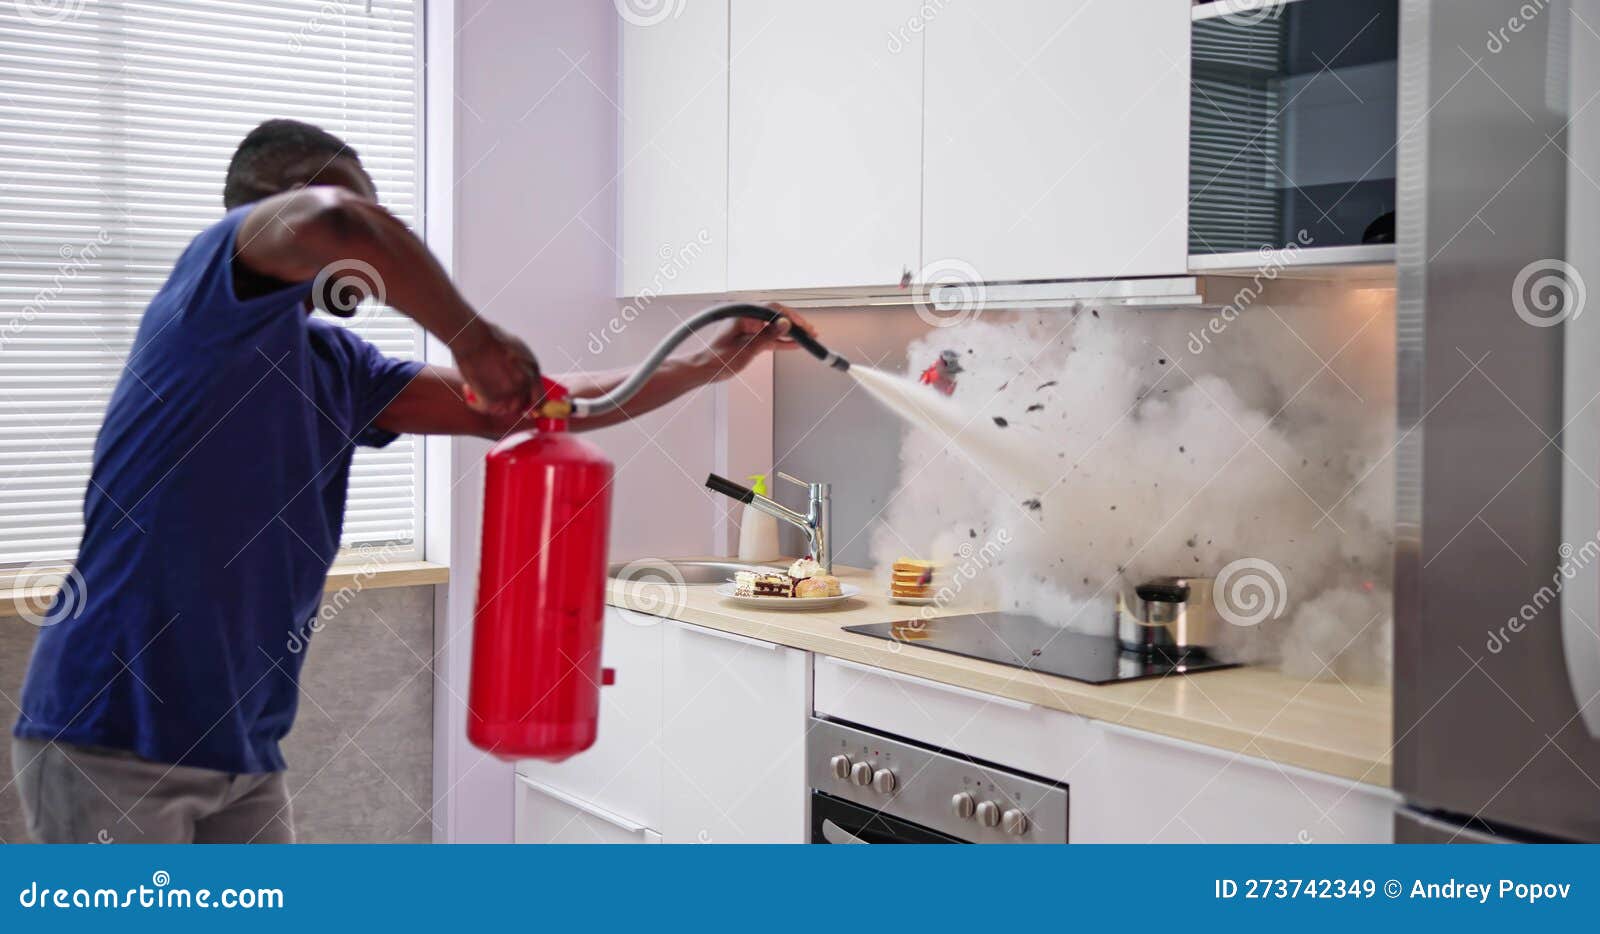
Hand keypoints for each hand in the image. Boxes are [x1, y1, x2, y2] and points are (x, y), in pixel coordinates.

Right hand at [452, 320, 540, 416]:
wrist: (474, 337)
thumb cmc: (492, 339)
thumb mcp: (518, 350)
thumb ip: (524, 368)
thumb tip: (525, 380)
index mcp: (533, 372)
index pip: (540, 401)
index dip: (531, 408)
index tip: (524, 410)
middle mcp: (524, 385)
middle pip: (518, 407)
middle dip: (506, 403)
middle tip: (493, 395)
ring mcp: (509, 392)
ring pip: (501, 410)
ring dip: (489, 402)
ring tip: (478, 388)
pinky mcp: (492, 397)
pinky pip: (484, 408)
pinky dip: (475, 402)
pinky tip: (467, 389)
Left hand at [694, 304, 818, 381]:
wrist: (704, 370)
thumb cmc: (719, 359)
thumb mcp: (747, 349)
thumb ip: (767, 336)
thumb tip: (785, 324)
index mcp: (743, 315)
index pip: (772, 310)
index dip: (790, 317)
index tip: (803, 325)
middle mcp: (746, 319)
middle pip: (775, 317)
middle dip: (794, 324)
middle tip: (810, 331)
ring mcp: (748, 328)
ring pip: (774, 328)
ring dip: (790, 333)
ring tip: (808, 338)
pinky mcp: (750, 339)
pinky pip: (769, 338)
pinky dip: (781, 342)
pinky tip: (794, 345)